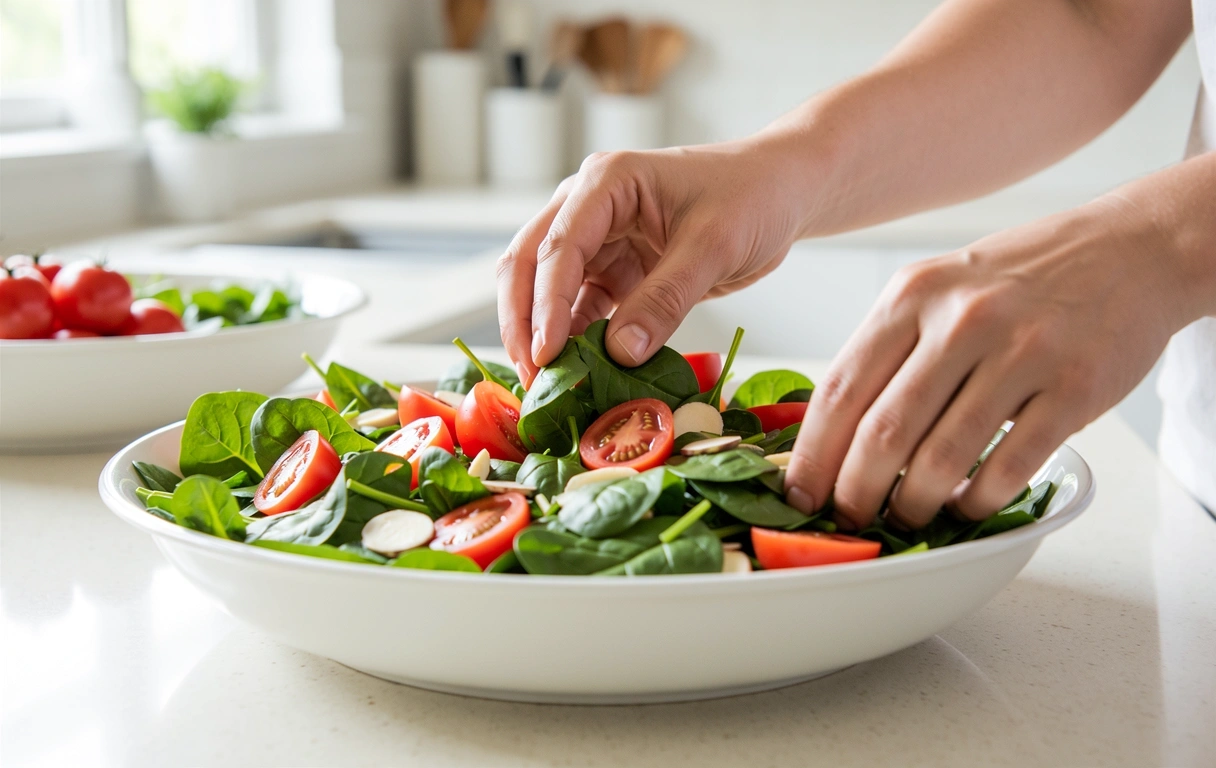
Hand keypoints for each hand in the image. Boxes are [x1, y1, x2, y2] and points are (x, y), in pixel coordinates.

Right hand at [497, 139, 811, 385]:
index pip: (557, 247)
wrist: (781, 191)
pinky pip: (581, 308)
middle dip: (523, 322)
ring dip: (542, 334)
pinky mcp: (614, 270)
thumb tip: (620, 354)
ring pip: (546, 290)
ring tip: (546, 385)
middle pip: (529, 264)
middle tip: (532, 377)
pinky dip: (576, 340)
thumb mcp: (714, 246)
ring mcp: (598, 240)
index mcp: (605, 183)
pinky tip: (579, 374)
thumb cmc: (753, 196)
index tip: (545, 355)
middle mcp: (588, 207)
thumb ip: (666, 298)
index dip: (545, 305)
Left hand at [783, 197, 1190, 528]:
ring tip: (907, 517)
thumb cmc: (1018, 279)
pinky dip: (978, 501)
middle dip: (855, 493)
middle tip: (849, 518)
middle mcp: (961, 320)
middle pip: (882, 432)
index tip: (798, 493)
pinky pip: (1009, 468)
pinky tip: (966, 506)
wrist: (1127, 249)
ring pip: (941, 459)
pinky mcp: (1072, 388)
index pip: (840, 389)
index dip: (811, 455)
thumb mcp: (937, 289)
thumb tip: (834, 435)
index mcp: (911, 296)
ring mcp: (1020, 353)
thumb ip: (888, 350)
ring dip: (915, 505)